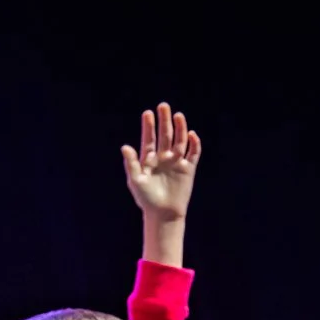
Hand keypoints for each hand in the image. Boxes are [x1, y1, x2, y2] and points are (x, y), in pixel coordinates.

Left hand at [121, 103, 199, 222]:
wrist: (163, 213)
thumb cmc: (146, 199)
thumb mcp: (136, 181)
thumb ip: (131, 164)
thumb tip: (124, 147)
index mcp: (149, 159)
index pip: (149, 138)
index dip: (149, 126)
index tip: (147, 113)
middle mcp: (163, 157)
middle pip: (165, 135)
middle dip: (164, 120)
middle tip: (163, 106)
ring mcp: (176, 161)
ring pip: (179, 140)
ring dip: (180, 128)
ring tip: (178, 115)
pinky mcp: (188, 168)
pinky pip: (193, 153)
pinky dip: (194, 144)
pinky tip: (191, 135)